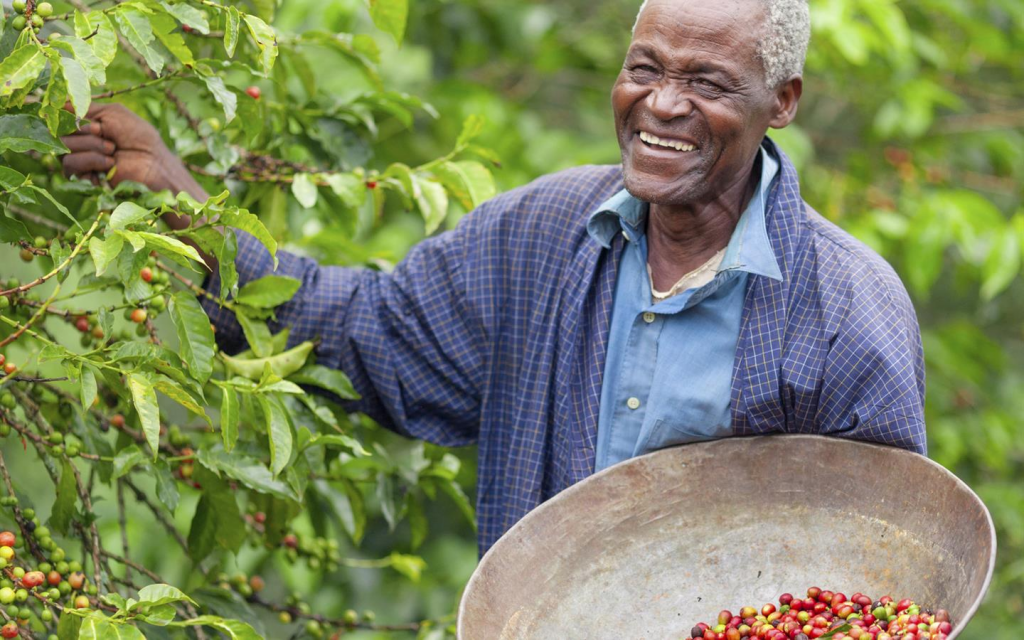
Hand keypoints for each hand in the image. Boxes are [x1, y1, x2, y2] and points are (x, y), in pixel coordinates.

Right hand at [61, 103, 197, 195]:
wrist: (152, 163)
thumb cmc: (138, 136)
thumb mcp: (113, 113)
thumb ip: (85, 107)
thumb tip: (58, 102)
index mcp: (85, 124)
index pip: (60, 116)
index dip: (72, 117)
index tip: (95, 123)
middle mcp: (79, 140)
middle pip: (59, 131)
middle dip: (86, 133)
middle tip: (109, 139)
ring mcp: (79, 159)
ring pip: (64, 147)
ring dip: (91, 147)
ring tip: (112, 152)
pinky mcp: (82, 177)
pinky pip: (69, 164)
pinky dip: (91, 161)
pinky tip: (109, 165)